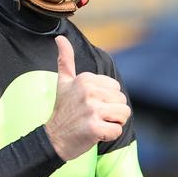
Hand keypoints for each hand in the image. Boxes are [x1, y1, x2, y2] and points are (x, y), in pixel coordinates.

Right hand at [44, 35, 130, 160]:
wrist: (53, 138)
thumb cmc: (63, 110)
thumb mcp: (63, 82)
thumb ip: (65, 60)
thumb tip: (60, 38)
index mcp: (85, 79)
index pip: (116, 88)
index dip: (107, 100)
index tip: (89, 105)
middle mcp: (89, 91)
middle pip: (122, 101)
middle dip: (111, 112)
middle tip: (92, 116)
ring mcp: (91, 109)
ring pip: (124, 114)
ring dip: (112, 123)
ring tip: (95, 124)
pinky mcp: (94, 127)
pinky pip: (117, 130)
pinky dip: (109, 136)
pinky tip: (94, 134)